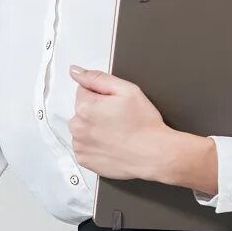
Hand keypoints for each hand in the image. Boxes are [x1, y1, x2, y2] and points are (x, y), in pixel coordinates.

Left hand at [68, 66, 171, 180]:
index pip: (84, 90)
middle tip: (118, 119)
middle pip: (81, 110)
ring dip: (94, 128)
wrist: (155, 155)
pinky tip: (111, 145)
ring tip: (116, 133)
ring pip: (82, 128)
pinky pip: (84, 146)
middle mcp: (77, 127)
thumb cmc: (144, 125)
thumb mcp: (127, 90)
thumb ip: (97, 78)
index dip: (102, 95)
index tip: (115, 104)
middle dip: (96, 111)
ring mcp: (80, 145)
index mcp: (85, 107)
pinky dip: (94, 145)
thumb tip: (76, 71)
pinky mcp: (84, 159)